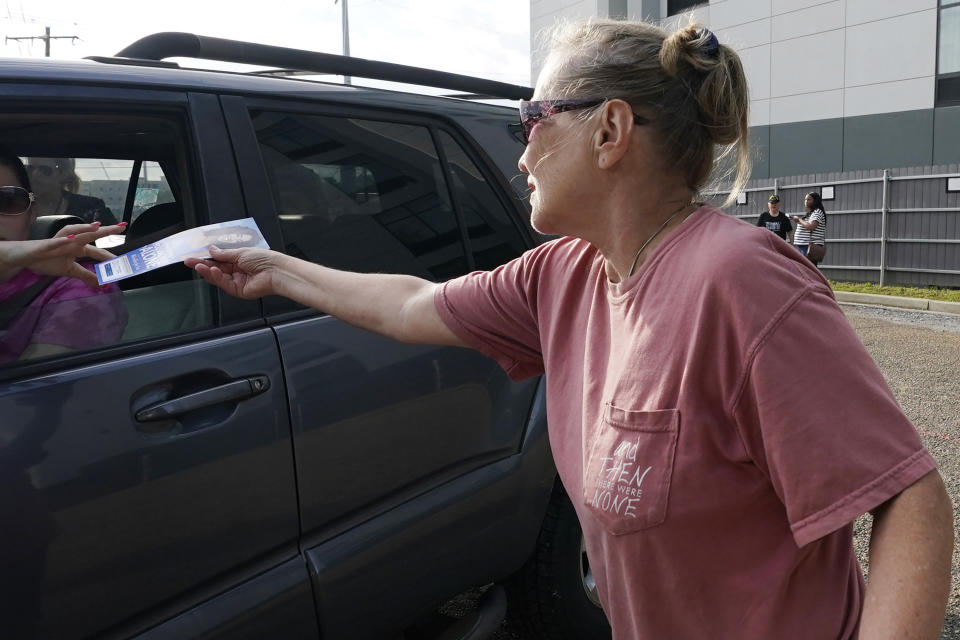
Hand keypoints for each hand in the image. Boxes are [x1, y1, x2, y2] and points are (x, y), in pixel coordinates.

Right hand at [0, 222, 126, 286]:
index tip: (124, 259)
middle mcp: (72, 242)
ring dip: (86, 229)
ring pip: (75, 233)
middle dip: (106, 231)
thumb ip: (86, 276)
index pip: (97, 251)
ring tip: (98, 226)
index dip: (110, 255)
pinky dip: (63, 240)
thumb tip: (103, 284)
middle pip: (91, 235)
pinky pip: (55, 242)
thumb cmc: (48, 260)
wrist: (25, 256)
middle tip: (121, 227)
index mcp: (78, 248)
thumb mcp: (70, 270)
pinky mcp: (46, 245)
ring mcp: (59, 241)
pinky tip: (71, 238)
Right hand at [185, 246, 279, 298]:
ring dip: (207, 271)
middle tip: (188, 262)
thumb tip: (212, 250)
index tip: (193, 256)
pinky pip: (223, 284)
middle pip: (216, 269)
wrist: (275, 271)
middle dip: (202, 265)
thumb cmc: (264, 259)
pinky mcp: (238, 291)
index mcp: (238, 260)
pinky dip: (216, 277)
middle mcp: (236, 271)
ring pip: (217, 277)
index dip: (206, 258)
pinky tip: (212, 271)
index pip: (218, 260)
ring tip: (198, 266)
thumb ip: (224, 254)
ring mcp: (236, 282)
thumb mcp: (240, 252)